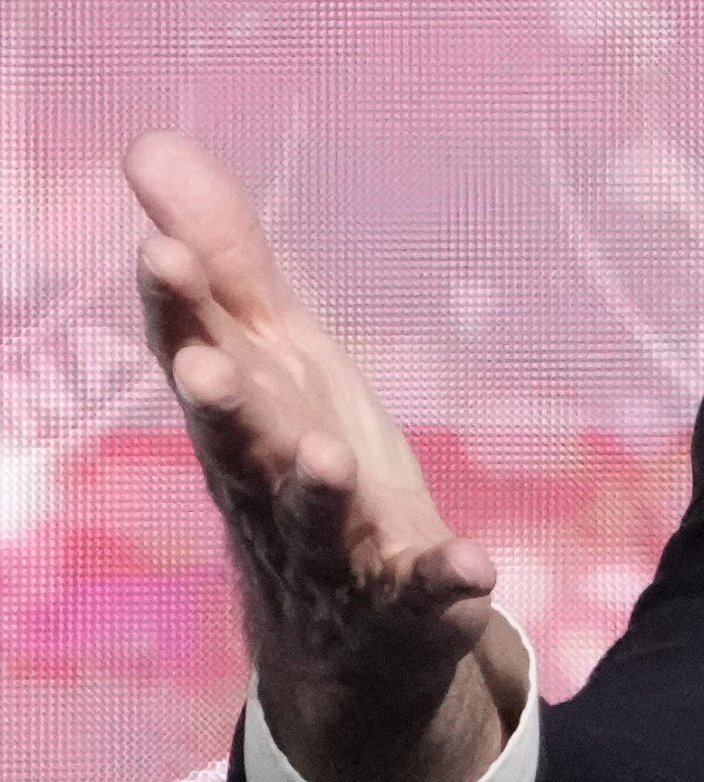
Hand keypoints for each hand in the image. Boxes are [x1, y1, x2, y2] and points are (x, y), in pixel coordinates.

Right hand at [124, 131, 523, 781]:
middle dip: (224, 408)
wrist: (344, 637)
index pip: (199, 357)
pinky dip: (446, 583)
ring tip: (328, 459)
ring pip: (313, 526)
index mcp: (243, 420)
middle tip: (210, 370)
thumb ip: (227, 264)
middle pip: (237, 448)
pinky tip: (475, 567)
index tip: (161, 253)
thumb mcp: (275, 360)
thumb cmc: (299, 465)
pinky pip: (422, 598)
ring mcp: (334, 558)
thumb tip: (149, 144)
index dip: (180, 309)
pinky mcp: (403, 610)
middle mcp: (269, 490)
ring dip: (318, 493)